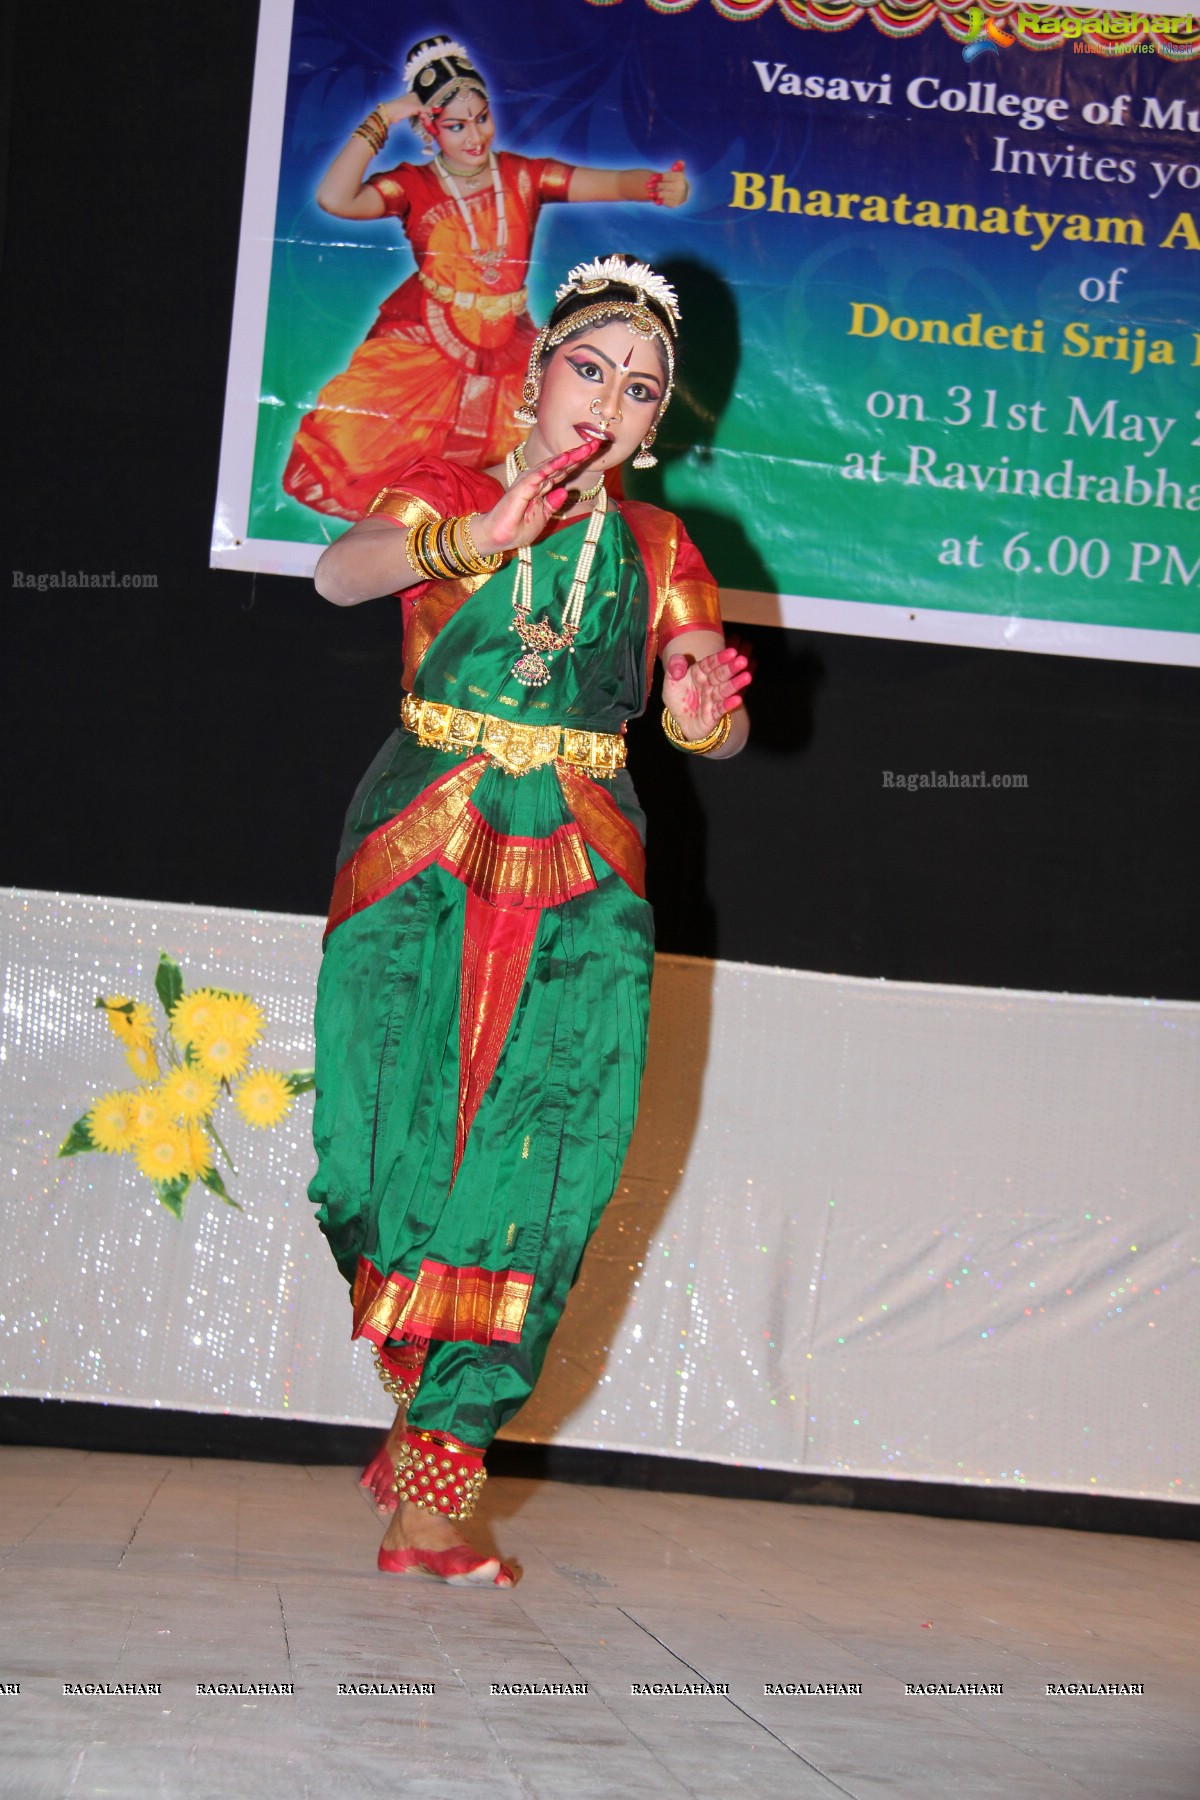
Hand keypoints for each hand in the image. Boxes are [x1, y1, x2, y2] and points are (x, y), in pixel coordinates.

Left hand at [383, 93, 436, 132]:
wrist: (390, 113)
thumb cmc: (402, 107)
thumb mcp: (416, 108)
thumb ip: (427, 109)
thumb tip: (439, 109)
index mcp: (415, 95)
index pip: (425, 104)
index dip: (428, 112)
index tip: (430, 119)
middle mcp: (412, 99)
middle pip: (423, 109)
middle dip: (425, 116)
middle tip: (427, 123)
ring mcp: (409, 106)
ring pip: (419, 113)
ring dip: (422, 119)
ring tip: (424, 124)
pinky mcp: (407, 112)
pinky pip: (416, 116)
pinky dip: (418, 120)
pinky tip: (420, 123)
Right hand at [471, 445, 600, 556]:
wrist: (497, 537)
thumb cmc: (517, 528)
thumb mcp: (543, 517)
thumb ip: (553, 504)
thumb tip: (565, 491)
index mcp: (542, 487)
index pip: (563, 472)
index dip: (578, 462)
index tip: (594, 452)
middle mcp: (536, 480)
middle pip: (560, 465)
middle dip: (578, 455)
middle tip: (595, 443)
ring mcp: (529, 482)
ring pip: (552, 466)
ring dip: (568, 456)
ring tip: (585, 447)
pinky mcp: (522, 488)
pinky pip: (540, 474)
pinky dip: (553, 466)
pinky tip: (565, 458)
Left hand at [646, 161, 688, 208]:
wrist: (682, 192)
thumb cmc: (675, 179)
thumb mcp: (676, 172)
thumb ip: (677, 167)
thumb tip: (680, 162)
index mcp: (680, 177)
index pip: (669, 176)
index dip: (661, 177)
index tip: (652, 177)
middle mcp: (681, 187)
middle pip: (666, 186)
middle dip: (657, 186)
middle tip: (647, 186)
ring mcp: (679, 196)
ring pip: (666, 195)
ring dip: (657, 195)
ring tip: (649, 194)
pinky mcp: (676, 203)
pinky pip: (667, 203)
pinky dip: (661, 202)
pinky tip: (655, 201)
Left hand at [662, 645, 750, 740]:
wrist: (679, 721)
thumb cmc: (677, 698)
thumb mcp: (670, 682)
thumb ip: (673, 668)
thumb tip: (680, 666)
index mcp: (699, 672)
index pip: (710, 663)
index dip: (720, 658)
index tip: (732, 652)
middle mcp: (708, 684)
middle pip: (720, 675)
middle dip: (731, 668)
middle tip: (743, 660)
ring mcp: (712, 699)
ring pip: (724, 691)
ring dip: (735, 684)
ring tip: (747, 677)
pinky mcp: (713, 715)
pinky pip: (721, 708)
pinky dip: (729, 704)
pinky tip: (738, 699)